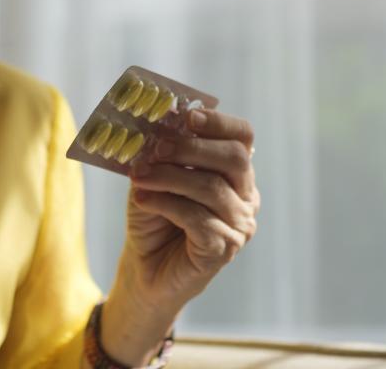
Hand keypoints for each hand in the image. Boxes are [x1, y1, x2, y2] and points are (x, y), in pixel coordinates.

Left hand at [101, 109, 257, 364]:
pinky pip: (198, 217)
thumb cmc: (153, 217)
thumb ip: (160, 152)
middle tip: (156, 147)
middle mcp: (246, 196)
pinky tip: (142, 200)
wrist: (144, 268)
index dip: (219, 123)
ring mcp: (240, 224)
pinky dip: (165, 204)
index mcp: (235, 173)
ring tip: (139, 177)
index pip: (243, 137)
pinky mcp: (224, 248)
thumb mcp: (154, 175)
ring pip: (211, 187)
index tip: (188, 117)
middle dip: (192, 147)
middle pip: (234, 158)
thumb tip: (159, 122)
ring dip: (169, 177)